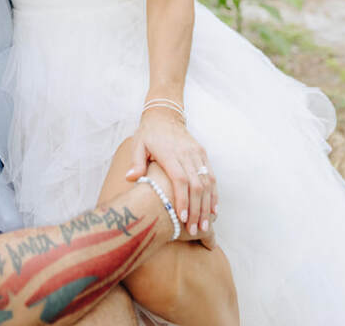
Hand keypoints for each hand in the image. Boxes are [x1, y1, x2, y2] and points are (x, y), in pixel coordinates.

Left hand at [126, 107, 217, 242]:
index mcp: (169, 152)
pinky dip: (213, 194)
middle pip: (196, 184)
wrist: (165, 115)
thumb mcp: (138, 144)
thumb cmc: (148, 133)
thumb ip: (136, 162)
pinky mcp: (203, 153)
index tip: (182, 218)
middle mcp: (186, 153)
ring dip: (207, 205)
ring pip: (207, 182)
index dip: (182, 199)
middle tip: (195, 230)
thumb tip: (130, 179)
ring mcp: (196, 153)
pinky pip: (211, 176)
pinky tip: (213, 210)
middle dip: (197, 209)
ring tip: (205, 226)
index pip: (180, 179)